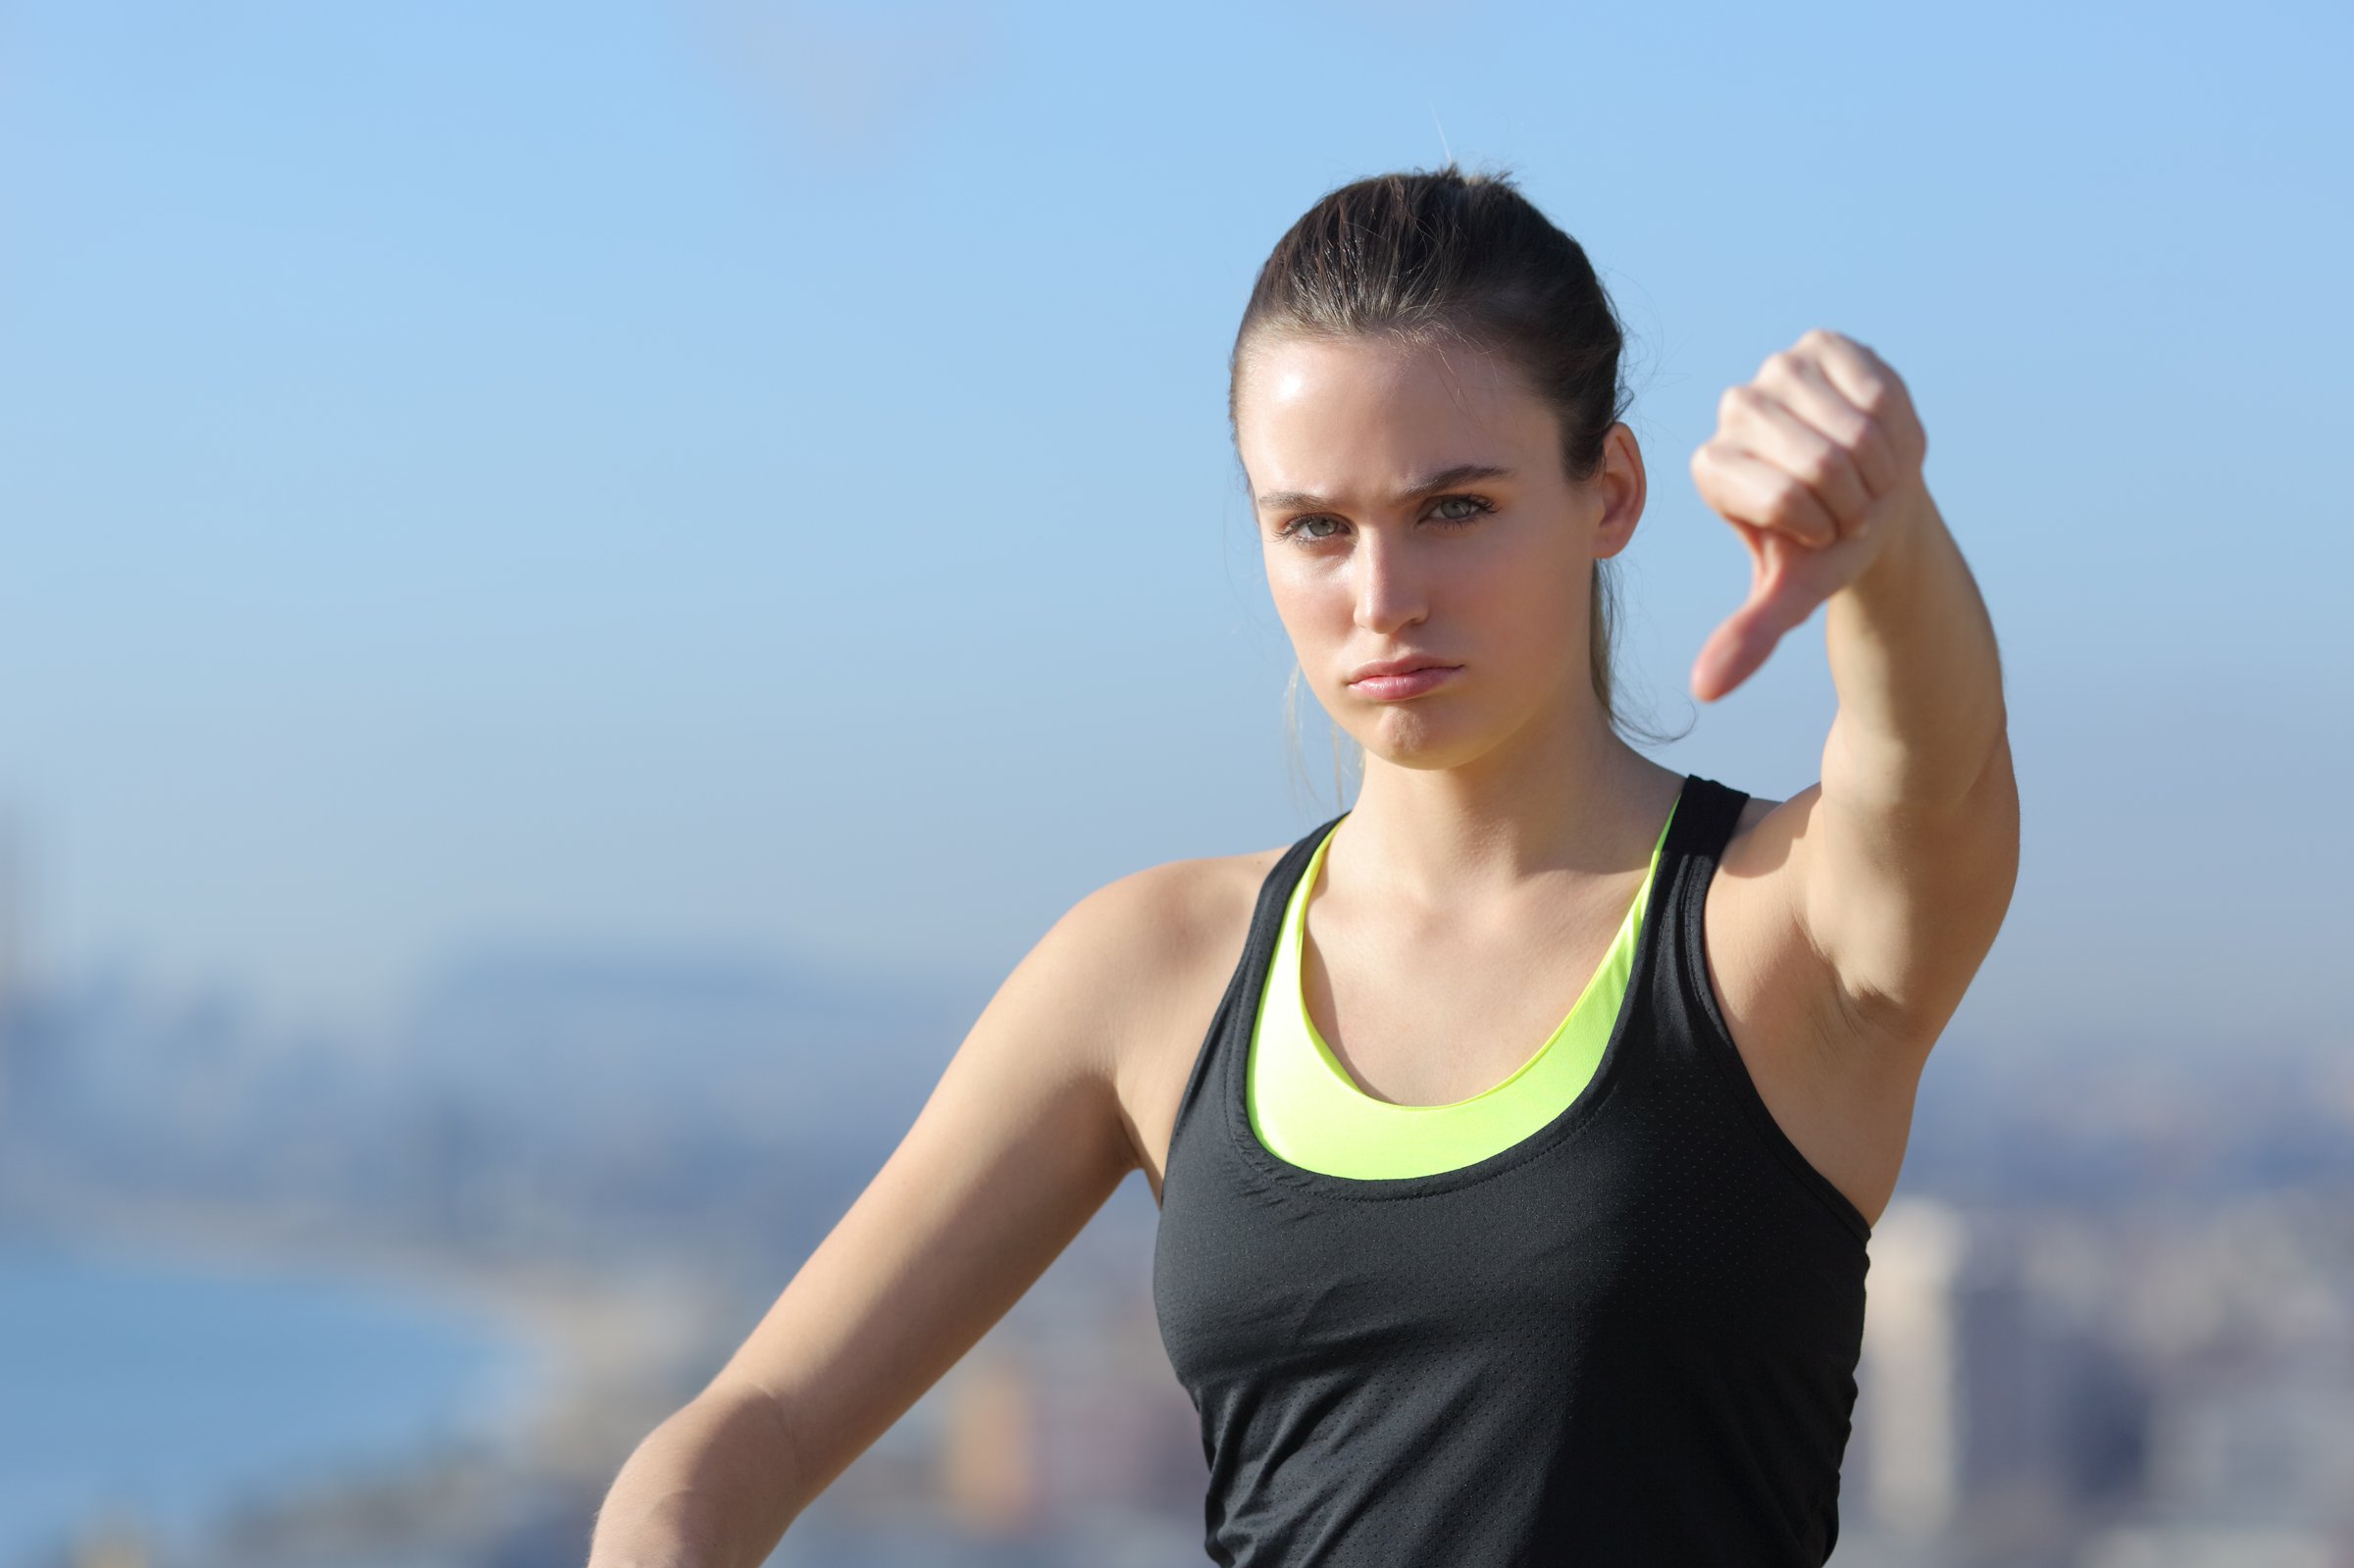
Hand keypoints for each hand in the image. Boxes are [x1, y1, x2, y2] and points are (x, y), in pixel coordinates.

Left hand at [1687, 328, 1930, 701]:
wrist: (1873, 499)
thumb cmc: (1824, 547)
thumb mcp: (1791, 594)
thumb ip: (1748, 636)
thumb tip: (1705, 690)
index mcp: (1711, 467)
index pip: (1785, 499)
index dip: (1826, 525)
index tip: (1822, 531)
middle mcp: (1732, 411)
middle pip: (1823, 462)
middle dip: (1857, 499)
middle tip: (1852, 505)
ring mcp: (1776, 371)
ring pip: (1856, 428)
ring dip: (1882, 466)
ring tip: (1866, 474)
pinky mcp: (1823, 347)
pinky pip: (1878, 392)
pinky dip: (1896, 426)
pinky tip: (1880, 435)